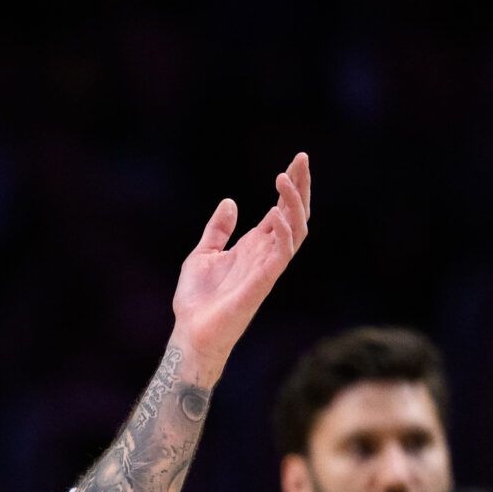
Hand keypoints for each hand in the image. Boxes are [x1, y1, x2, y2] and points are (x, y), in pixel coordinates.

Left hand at [170, 152, 310, 370]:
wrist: (190, 332)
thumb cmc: (197, 299)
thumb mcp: (202, 253)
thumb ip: (218, 229)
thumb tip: (230, 201)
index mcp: (253, 246)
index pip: (281, 210)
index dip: (290, 185)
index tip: (297, 159)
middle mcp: (265, 254)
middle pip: (295, 215)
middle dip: (301, 187)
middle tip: (302, 159)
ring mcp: (267, 268)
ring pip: (296, 231)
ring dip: (294, 204)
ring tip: (285, 179)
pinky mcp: (262, 282)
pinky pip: (282, 254)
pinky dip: (283, 232)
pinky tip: (276, 211)